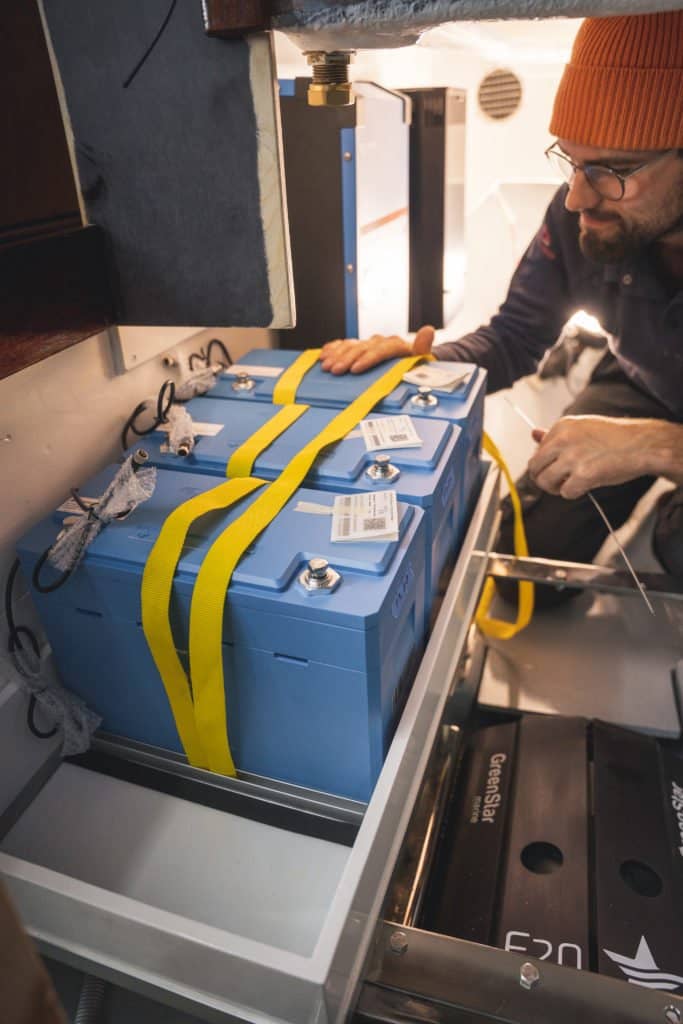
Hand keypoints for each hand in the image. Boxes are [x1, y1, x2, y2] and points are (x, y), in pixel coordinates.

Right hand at [319, 325, 434, 374]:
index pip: (380, 349)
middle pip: (361, 348)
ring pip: (350, 346)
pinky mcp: (359, 347)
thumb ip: (423, 347)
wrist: (409, 361)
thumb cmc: (414, 364)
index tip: (355, 369)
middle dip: (347, 359)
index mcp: (395, 345)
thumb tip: (428, 331)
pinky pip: (344, 344)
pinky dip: (333, 349)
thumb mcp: (422, 358)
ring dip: (337, 355)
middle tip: (336, 371)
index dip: (367, 359)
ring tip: (327, 366)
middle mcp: (380, 342)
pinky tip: (323, 354)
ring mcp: (368, 344)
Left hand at [527, 415, 646, 498]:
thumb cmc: (614, 438)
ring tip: (570, 484)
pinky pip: (565, 492)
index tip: (560, 466)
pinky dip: (573, 493)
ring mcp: (572, 457)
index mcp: (562, 426)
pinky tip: (585, 486)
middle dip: (543, 478)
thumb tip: (534, 434)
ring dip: (555, 488)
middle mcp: (563, 439)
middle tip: (558, 482)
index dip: (546, 464)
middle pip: (534, 467)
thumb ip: (556, 434)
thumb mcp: (583, 428)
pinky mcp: (583, 475)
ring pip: (545, 482)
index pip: (537, 451)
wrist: (642, 444)